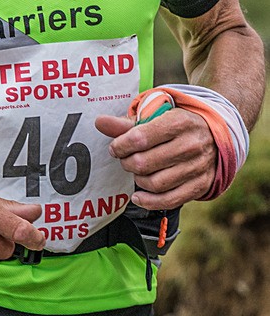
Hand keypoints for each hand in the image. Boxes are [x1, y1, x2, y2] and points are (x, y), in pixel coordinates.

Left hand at [95, 109, 216, 208]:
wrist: (215, 134)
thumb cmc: (178, 123)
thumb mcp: (157, 115)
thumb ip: (127, 122)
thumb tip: (99, 122)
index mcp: (178, 122)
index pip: (140, 138)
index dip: (121, 145)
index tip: (115, 147)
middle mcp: (190, 145)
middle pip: (145, 163)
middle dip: (127, 162)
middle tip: (124, 159)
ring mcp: (197, 167)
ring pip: (155, 183)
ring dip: (138, 180)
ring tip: (135, 171)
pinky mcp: (200, 185)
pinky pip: (170, 200)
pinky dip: (149, 201)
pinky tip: (138, 195)